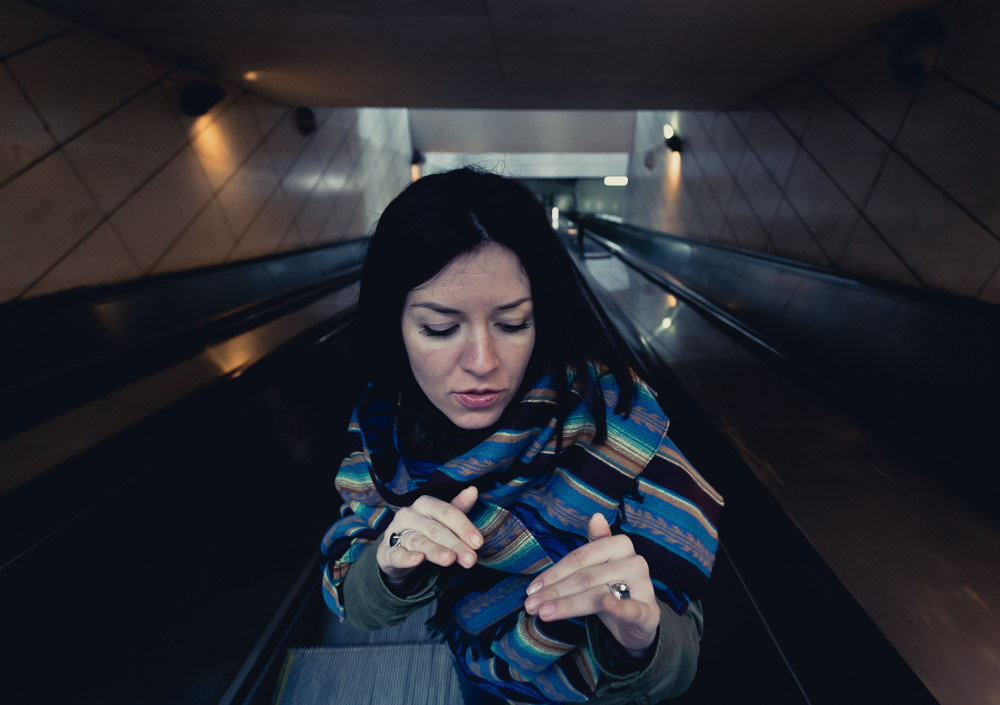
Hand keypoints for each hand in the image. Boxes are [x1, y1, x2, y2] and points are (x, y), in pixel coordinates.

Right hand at [376, 486, 482, 583]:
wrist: (396, 552)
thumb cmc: (424, 532)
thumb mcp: (441, 520)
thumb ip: (458, 508)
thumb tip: (473, 490)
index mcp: (424, 504)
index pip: (447, 512)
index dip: (464, 527)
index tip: (479, 543)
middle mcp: (409, 515)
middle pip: (435, 529)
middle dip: (455, 544)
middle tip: (470, 558)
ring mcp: (395, 532)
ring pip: (418, 541)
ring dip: (435, 550)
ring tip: (450, 559)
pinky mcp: (386, 552)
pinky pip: (396, 554)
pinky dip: (407, 557)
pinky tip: (418, 559)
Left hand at [523, 513, 658, 656]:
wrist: (639, 624)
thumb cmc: (614, 590)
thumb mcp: (601, 565)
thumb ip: (595, 543)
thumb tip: (595, 516)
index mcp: (621, 545)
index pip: (580, 558)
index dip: (553, 573)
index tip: (531, 588)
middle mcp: (634, 562)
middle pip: (585, 576)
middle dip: (554, 592)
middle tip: (530, 605)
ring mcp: (643, 587)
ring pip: (598, 594)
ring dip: (567, 605)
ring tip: (543, 613)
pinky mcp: (649, 613)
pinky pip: (632, 609)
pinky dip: (618, 607)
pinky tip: (605, 605)